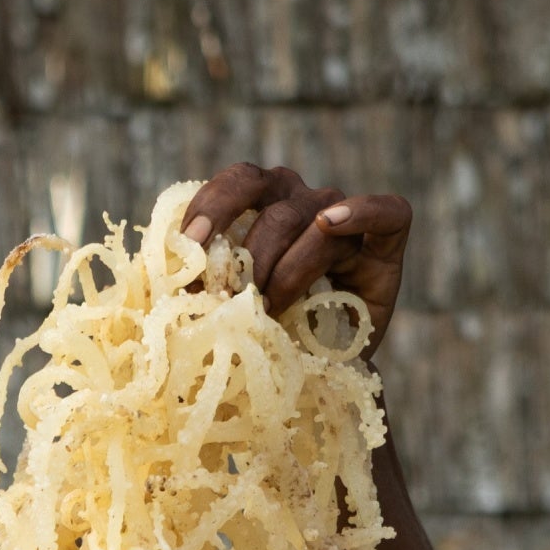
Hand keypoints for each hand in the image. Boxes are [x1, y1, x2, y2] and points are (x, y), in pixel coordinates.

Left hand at [182, 163, 409, 357]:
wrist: (323, 367)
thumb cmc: (269, 329)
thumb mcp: (229, 304)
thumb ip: (203, 283)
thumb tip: (163, 283)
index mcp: (261, 203)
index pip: (236, 182)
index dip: (211, 206)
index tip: (188, 245)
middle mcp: (302, 200)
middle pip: (271, 203)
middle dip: (247, 253)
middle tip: (229, 296)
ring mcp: (344, 213)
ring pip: (313, 219)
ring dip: (284, 268)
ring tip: (268, 308)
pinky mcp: (386, 238)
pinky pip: (384, 210)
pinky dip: (358, 212)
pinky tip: (330, 225)